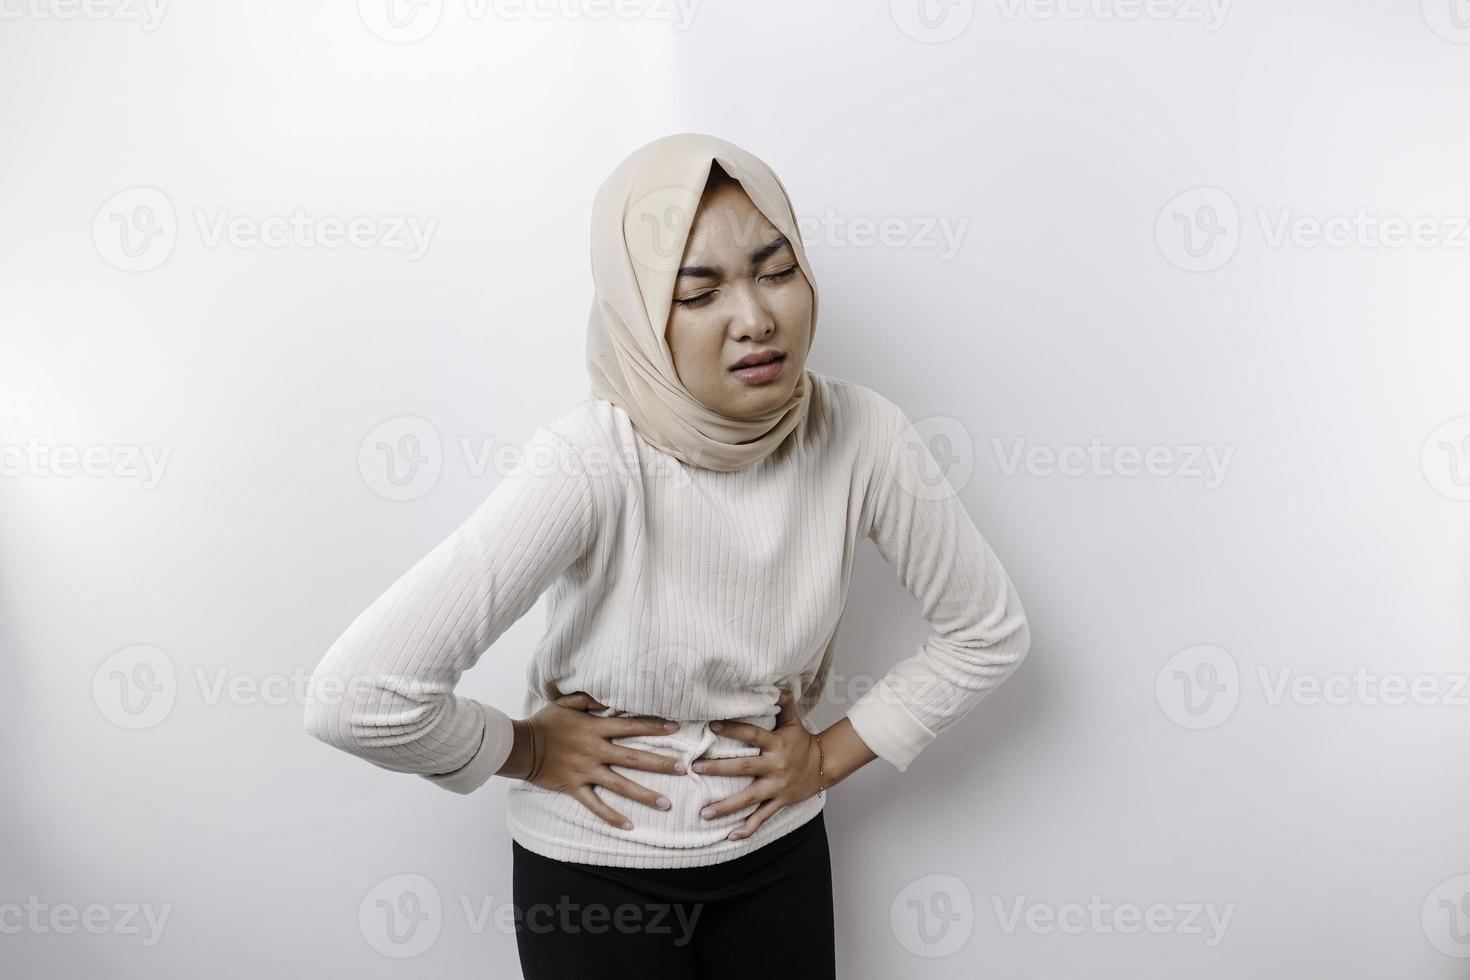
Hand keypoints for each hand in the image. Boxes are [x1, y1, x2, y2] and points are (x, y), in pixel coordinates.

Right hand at [522, 692, 687, 830]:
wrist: (520, 746)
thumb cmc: (544, 723)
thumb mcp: (565, 703)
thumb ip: (587, 700)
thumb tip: (606, 702)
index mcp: (595, 728)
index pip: (631, 726)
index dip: (654, 726)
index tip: (676, 728)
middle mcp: (595, 750)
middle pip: (633, 757)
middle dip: (659, 763)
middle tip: (682, 768)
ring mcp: (586, 771)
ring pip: (620, 784)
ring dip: (644, 794)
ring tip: (666, 804)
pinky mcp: (574, 787)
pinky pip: (596, 805)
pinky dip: (611, 816)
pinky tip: (629, 826)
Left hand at [690, 687, 823, 839]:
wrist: (825, 766)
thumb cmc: (803, 742)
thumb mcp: (794, 723)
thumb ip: (785, 705)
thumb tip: (779, 686)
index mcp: (776, 744)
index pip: (751, 734)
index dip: (733, 729)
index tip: (711, 725)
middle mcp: (775, 766)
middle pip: (743, 767)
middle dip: (718, 768)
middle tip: (695, 768)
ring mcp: (777, 787)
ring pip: (749, 798)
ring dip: (726, 806)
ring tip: (704, 813)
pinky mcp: (780, 801)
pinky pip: (762, 817)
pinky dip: (748, 828)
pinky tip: (731, 835)